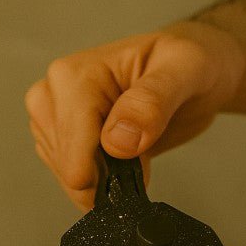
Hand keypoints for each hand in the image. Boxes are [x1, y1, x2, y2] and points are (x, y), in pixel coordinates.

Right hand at [25, 22, 244, 209]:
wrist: (190, 74)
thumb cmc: (188, 64)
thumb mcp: (184, 72)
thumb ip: (152, 103)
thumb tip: (118, 141)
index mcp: (74, 77)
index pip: (73, 150)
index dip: (108, 174)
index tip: (139, 162)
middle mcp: (55, 95)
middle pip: (68, 168)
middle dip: (108, 177)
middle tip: (143, 152)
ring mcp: (56, 118)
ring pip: (69, 177)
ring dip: (106, 181)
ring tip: (137, 151)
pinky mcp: (65, 137)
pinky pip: (75, 177)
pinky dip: (103, 181)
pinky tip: (126, 160)